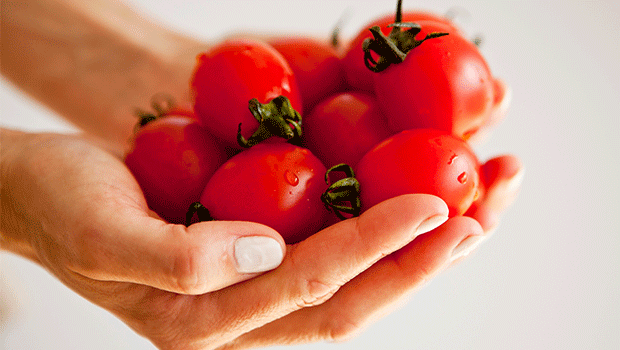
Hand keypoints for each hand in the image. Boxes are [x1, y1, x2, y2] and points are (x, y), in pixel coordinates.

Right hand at [1, 129, 509, 348]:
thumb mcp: (100, 231)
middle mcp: (239, 315)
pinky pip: (330, 250)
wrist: (41, 191)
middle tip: (484, 216)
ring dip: (415, 248)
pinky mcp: (255, 256)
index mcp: (204, 322)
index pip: (310, 287)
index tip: (434, 205)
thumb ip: (177, 259)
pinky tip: (414, 201)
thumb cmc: (60, 205)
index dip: (375, 246)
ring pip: (352, 279)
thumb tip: (264, 251)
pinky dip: (379, 229)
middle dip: (422, 261)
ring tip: (476, 212)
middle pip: (351, 297)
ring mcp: (252, 288)